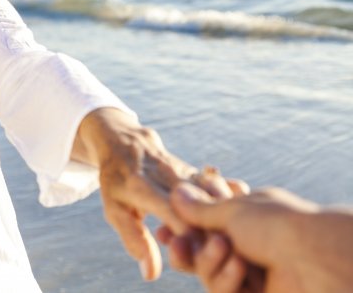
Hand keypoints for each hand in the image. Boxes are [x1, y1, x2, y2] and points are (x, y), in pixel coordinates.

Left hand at [73, 108, 234, 280]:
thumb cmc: (115, 181)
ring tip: (243, 238)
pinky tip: (249, 217)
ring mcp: (184, 170)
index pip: (174, 215)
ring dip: (229, 215)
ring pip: (215, 192)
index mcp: (143, 187)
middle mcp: (167, 175)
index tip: (205, 260)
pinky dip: (233, 200)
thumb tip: (151, 274)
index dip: (192, 239)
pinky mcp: (196, 169)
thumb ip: (134, 239)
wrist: (123, 140)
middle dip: (216, 229)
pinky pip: (219, 184)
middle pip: (201, 204)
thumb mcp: (115, 209)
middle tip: (230, 253)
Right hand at [163, 182, 352, 292]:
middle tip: (175, 243)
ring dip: (209, 262)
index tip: (161, 228)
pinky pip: (222, 292)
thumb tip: (176, 192)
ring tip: (225, 249)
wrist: (314, 258)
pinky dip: (226, 280)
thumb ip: (199, 209)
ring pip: (207, 272)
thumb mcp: (231, 209)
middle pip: (198, 251)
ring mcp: (250, 272)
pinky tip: (239, 268)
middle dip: (185, 248)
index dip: (179, 227)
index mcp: (244, 216)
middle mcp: (245, 244)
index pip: (202, 222)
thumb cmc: (276, 224)